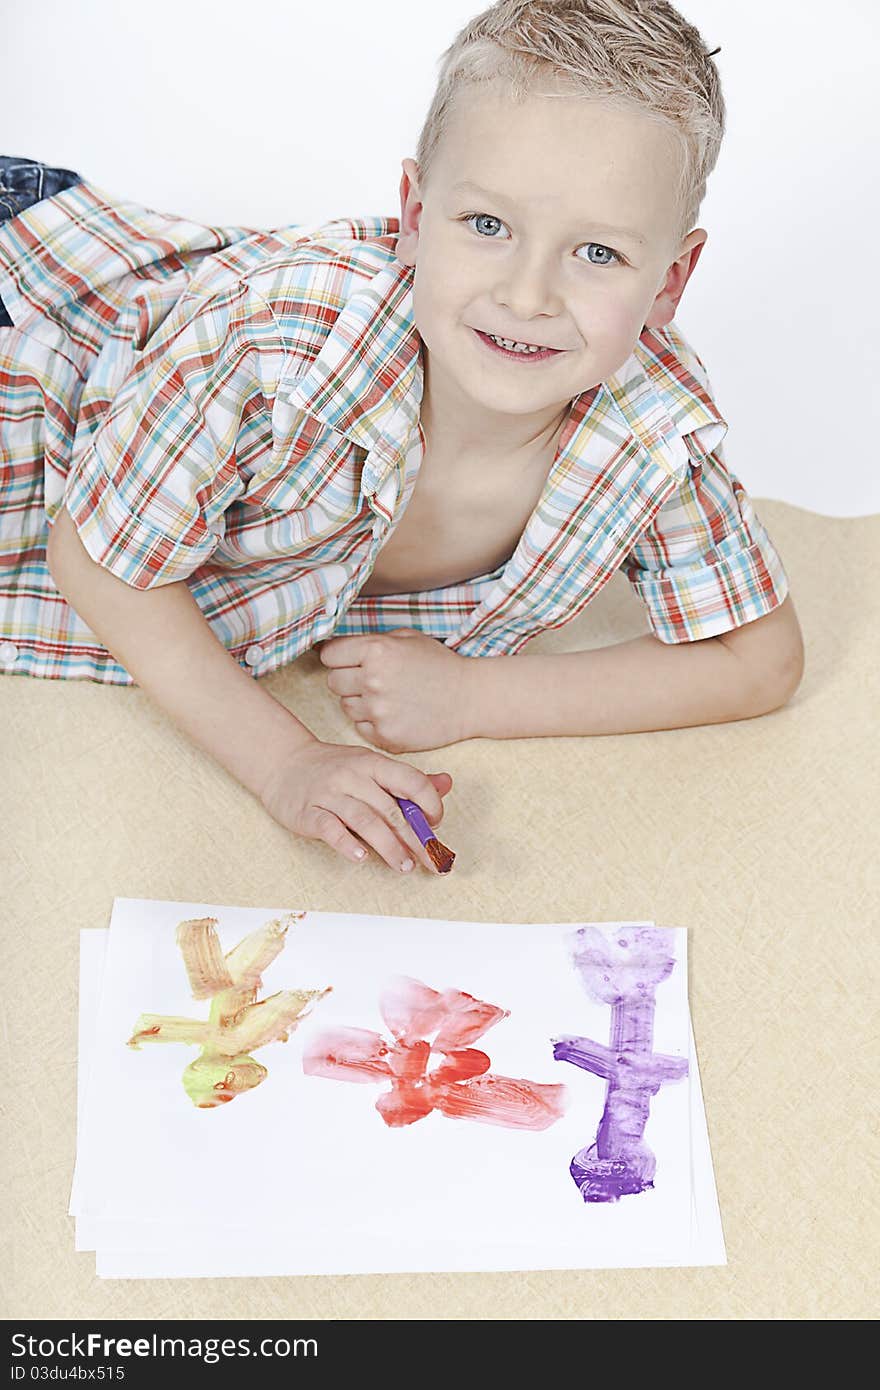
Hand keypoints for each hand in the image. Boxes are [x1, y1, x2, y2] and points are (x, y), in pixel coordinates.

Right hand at [258, 736, 453, 873]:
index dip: (429, 804)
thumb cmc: (334, 769)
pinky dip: (347, 844)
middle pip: (391, 809)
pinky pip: (329, 829)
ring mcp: (329, 794)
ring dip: (388, 846)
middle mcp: (353, 776)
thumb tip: (446, 784)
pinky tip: (362, 857)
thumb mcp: (372, 766)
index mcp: (373, 763)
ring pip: (364, 821)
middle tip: (433, 861)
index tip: (435, 825)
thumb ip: (408, 780)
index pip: (410, 781)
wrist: (283, 763)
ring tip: (404, 866)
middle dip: (416, 838)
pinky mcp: (307, 812)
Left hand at [317, 628, 471, 752]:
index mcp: (376, 651)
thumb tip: (336, 646)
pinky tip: (395, 714)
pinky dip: (373, 722)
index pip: (330, 655)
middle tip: (373, 680)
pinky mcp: (385, 735)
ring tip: (388, 697)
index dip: (339, 657)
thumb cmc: (440, 665)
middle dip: (348, 679)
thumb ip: (371, 641)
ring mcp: (378, 711)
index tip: (348, 660)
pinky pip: (361, 727)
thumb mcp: (407, 638)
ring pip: (346, 706)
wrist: (470, 698)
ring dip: (360, 702)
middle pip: (333, 682)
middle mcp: (372, 680)